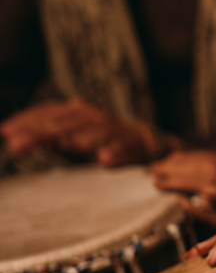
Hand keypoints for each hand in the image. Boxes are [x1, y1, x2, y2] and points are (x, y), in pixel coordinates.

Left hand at [0, 98, 160, 164]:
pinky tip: (105, 159)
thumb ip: (49, 138)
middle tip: (15, 142)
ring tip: (49, 147)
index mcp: (79, 113)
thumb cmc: (102, 140)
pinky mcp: (128, 146)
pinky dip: (113, 154)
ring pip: (89, 133)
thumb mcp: (72, 136)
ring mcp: (111, 131)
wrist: (145, 142)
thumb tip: (18, 138)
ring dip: (68, 141)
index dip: (27, 120)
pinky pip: (120, 150)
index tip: (6, 129)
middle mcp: (94, 117)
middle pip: (63, 122)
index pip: (49, 113)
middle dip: (38, 132)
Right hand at [151, 151, 215, 225]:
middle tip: (151, 173)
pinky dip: (188, 155)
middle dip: (169, 170)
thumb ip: (203, 213)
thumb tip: (182, 203)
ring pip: (194, 160)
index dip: (172, 183)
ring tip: (157, 165)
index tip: (156, 184)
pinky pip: (202, 155)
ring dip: (175, 161)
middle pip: (188, 170)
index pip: (188, 184)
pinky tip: (176, 157)